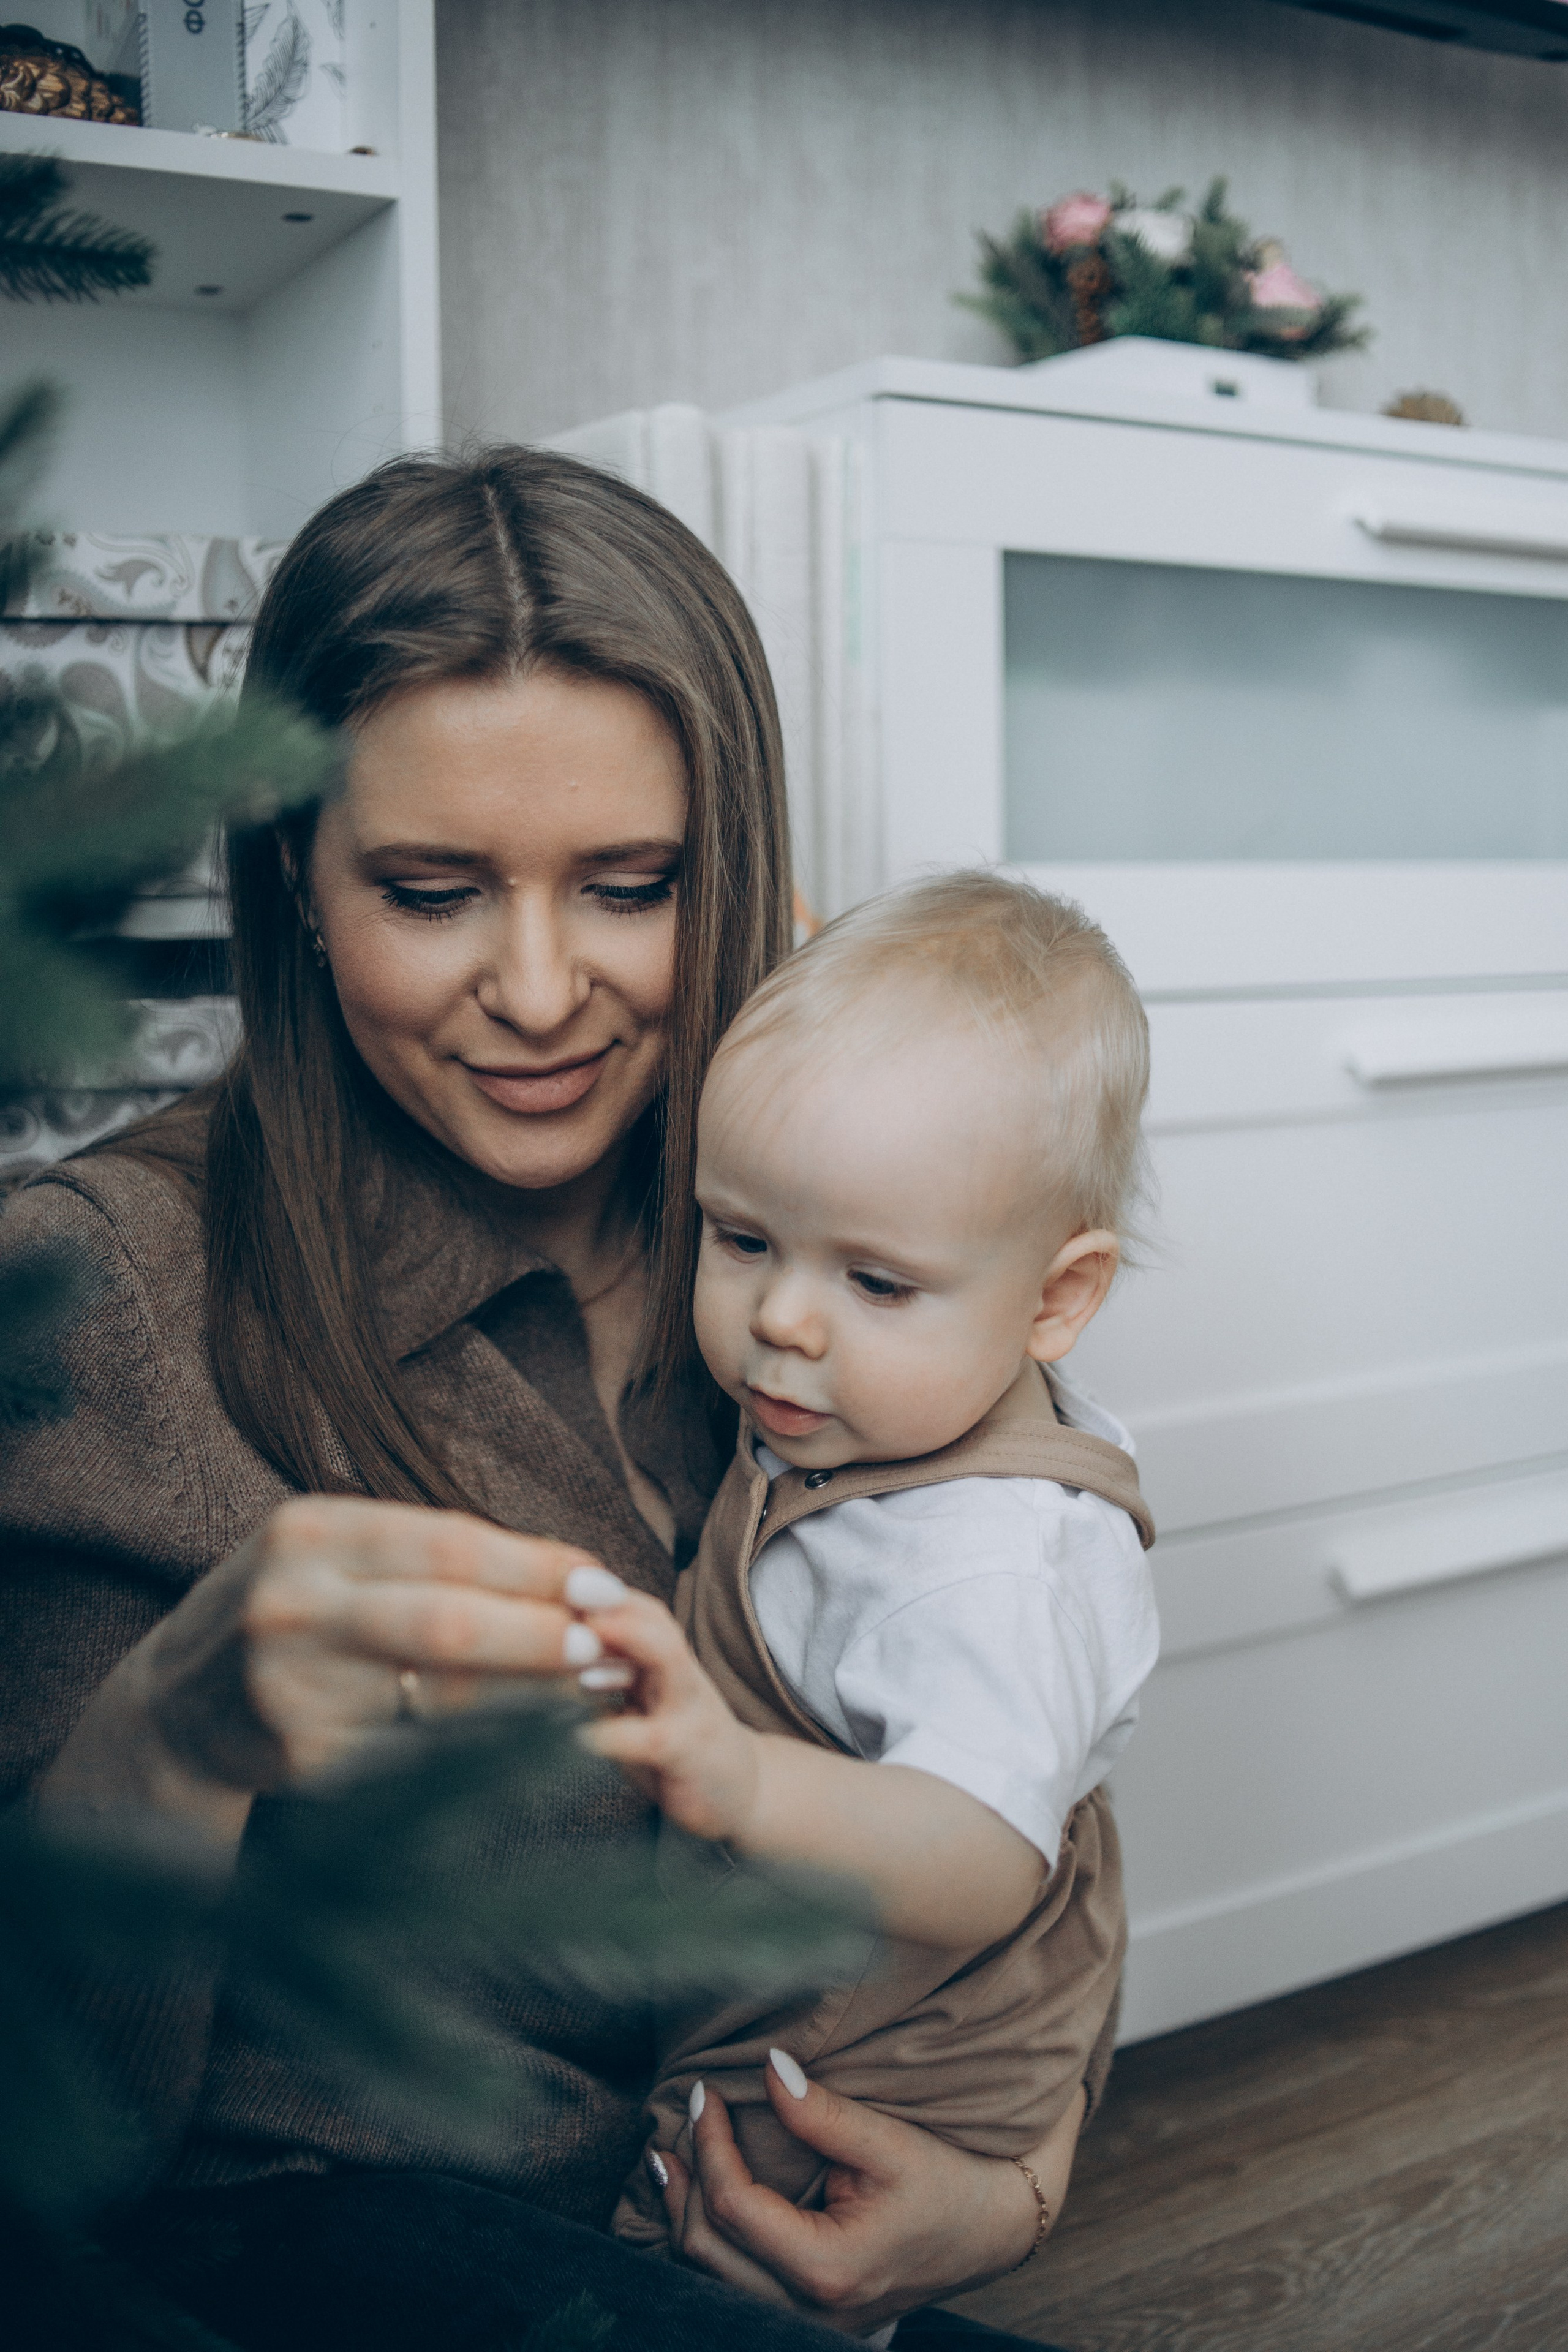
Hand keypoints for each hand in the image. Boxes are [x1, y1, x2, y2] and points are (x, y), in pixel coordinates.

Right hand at [39, 1498, 612, 1845]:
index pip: (448, 1544)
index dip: (535, 1566)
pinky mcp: (303, 1757)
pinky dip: (486, 1741)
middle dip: (541, 1633)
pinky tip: (534, 1735)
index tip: (601, 1579)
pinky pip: (418, 1747)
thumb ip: (426, 1555)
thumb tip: (562, 1569)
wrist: (177, 1707)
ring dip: (531, 1692)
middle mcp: (295, 1604)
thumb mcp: (333, 1555)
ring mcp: (293, 1685)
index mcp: (309, 1532)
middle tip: (608, 1641)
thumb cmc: (288, 1612)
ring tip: (593, 1685)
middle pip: (448, 1619)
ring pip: (441, 1693)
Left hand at [568, 1573, 759, 1843]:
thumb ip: (602, 1668)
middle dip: (610, 1604)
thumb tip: (533, 1640)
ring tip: (578, 1652)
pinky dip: (617, 1735)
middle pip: (652, 1619)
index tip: (541, 1579)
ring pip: (666, 1661)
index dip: (592, 1589)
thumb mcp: (639, 1697)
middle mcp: (677, 1670)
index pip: (631, 1605)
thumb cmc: (671, 1737)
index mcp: (660, 1654)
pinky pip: (654, 1738)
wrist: (739, 1787)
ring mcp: (688, 1707)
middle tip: (565, 1595)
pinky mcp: (687, 1751)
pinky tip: (581, 1736)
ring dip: (623, 1648)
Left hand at [653, 2055, 1083, 2332]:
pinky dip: (710, 2237)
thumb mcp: (890, 2142)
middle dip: (685, 2180)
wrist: (990, 2230)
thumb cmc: (948, 2182)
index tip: (705, 2092)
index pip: (734, 2207)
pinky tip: (699, 2197)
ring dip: (685, 2212)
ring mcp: (807, 2319)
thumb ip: (822, 2113)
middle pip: (708, 2250)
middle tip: (683, 2116)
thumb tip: (765, 2069)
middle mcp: (808, 2308)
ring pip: (713, 2275)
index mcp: (827, 2268)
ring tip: (669, 2157)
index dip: (709, 2144)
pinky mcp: (807, 2312)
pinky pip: (735, 2282)